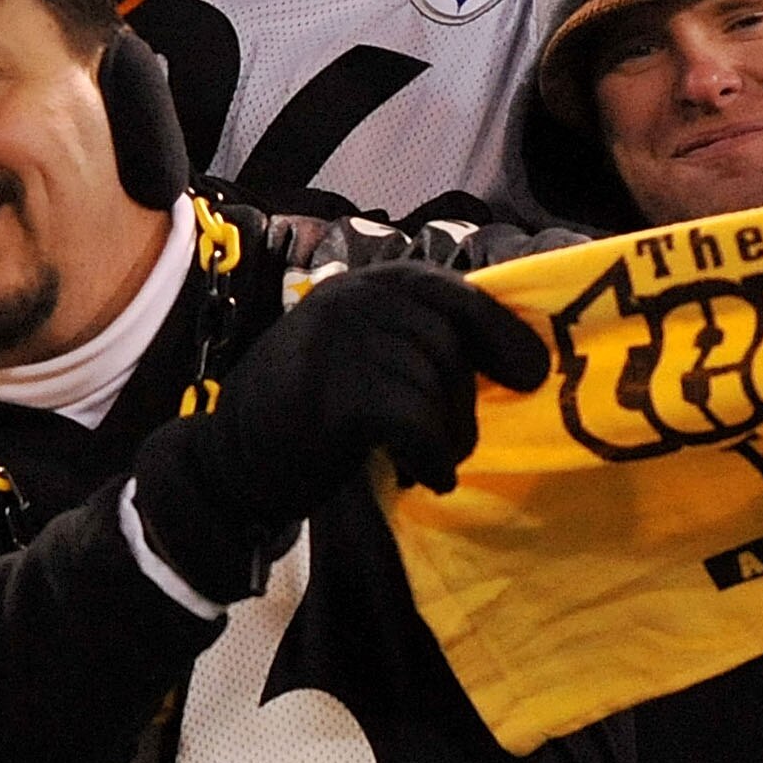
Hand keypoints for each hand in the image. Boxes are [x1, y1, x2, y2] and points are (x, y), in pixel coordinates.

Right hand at [128, 263, 547, 609]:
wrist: (232, 460)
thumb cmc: (312, 412)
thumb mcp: (363, 354)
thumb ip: (418, 340)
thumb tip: (521, 354)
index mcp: (362, 285)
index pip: (451, 293)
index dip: (500, 333)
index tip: (530, 374)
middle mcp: (349, 300)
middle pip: (450, 346)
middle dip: (465, 402)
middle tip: (453, 442)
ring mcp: (336, 343)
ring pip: (435, 387)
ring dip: (448, 437)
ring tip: (429, 461)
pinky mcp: (332, 393)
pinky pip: (416, 424)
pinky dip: (432, 458)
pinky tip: (425, 477)